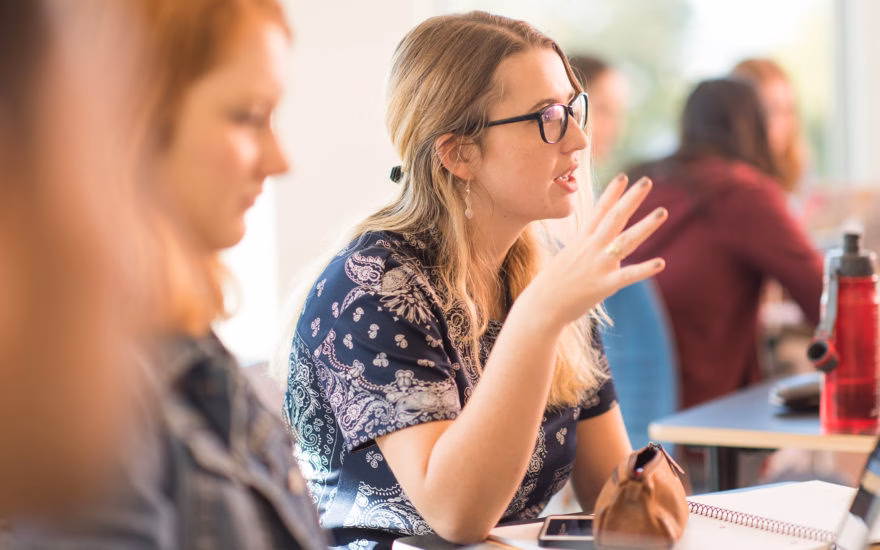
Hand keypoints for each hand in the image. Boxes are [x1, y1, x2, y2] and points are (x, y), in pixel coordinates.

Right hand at [524, 173, 666, 327]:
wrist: (542, 305)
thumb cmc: (552, 284)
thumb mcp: (567, 258)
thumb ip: (587, 251)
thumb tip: (603, 251)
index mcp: (581, 240)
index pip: (599, 211)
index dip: (611, 193)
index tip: (623, 176)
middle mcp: (591, 248)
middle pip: (615, 218)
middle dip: (631, 199)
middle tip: (647, 181)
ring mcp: (598, 265)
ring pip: (626, 241)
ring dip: (646, 226)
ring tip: (662, 211)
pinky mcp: (604, 285)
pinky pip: (628, 275)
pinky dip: (644, 269)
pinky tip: (660, 263)